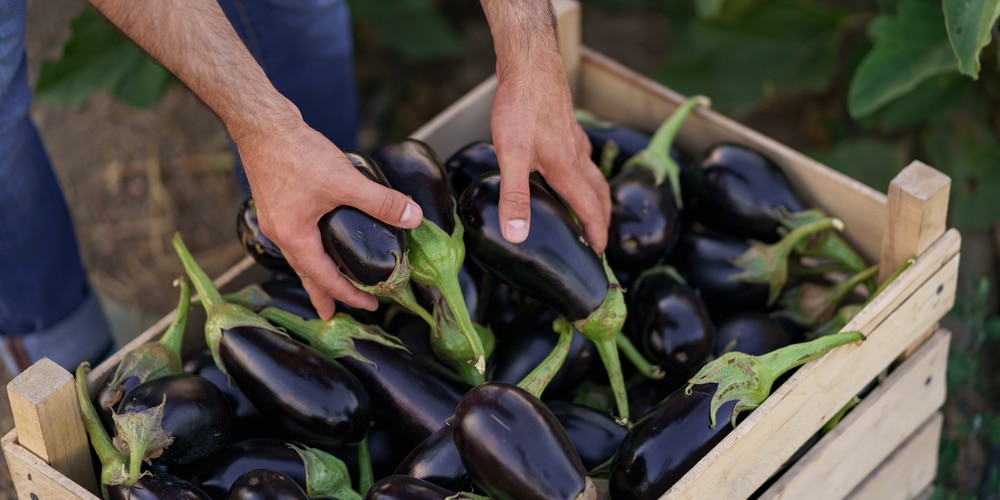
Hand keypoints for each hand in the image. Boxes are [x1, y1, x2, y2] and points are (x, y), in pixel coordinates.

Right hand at [236, 112, 422, 318]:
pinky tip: (321, 238)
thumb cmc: (296, 153)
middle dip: (323, 294)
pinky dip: (310, 247)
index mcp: (294, 237)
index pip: (324, 278)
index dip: (348, 295)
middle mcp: (280, 233)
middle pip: (305, 274)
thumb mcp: (345, 182)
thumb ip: (380, 202)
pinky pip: (296, 235)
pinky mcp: (278, 201)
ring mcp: (276, 217)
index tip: (370, 305)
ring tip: (328, 281)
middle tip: (333, 314)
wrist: (262, 123)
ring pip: (299, 255)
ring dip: (316, 271)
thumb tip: (413, 218)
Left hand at [489, 49, 610, 252]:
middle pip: (599, 194)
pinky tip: (569, 168)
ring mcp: (574, 140)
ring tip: (589, 209)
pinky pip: (582, 157)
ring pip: (593, 174)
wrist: (529, 65)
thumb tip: (518, 235)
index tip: (598, 254)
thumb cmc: (521, 107)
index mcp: (568, 170)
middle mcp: (577, 156)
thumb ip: (515, 197)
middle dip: (601, 219)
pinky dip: (583, 172)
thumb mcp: (511, 156)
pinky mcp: (566, 126)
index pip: (589, 210)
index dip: (595, 234)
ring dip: (596, 196)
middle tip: (598, 238)